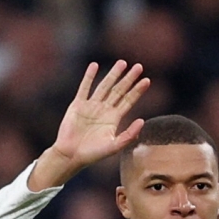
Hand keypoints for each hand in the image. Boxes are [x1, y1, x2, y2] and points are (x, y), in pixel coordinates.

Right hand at [28, 60, 150, 189]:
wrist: (71, 155)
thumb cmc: (93, 154)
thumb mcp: (114, 146)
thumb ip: (129, 134)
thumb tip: (142, 120)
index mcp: (114, 119)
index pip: (129, 101)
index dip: (137, 91)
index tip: (147, 80)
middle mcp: (104, 110)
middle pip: (119, 90)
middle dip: (129, 78)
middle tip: (139, 66)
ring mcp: (91, 106)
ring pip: (104, 86)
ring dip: (113, 74)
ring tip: (122, 63)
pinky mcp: (78, 105)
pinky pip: (84, 88)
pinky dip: (89, 77)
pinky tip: (94, 66)